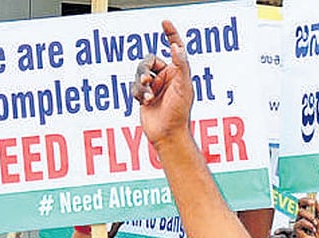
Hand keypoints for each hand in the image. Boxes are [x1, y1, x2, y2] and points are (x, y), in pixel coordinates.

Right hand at [131, 21, 193, 147]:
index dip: (170, 35)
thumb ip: (181, 65)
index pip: (175, 49)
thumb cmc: (179, 113)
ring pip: (139, 72)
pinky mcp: (144, 96)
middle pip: (149, 60)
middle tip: (148, 80)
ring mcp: (155, 87)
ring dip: (141, 82)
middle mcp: (167, 78)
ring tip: (147, 94)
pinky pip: (134, 86)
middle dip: (145, 68)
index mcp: (178, 73)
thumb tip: (177, 47)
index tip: (165, 22)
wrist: (167, 135)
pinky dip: (137, 92)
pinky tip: (144, 102)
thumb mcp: (184, 87)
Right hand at [294, 197, 318, 237]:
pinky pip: (301, 222)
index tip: (313, 200)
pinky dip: (308, 225)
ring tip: (315, 224)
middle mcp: (303, 216)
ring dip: (310, 218)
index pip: (305, 202)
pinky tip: (312, 230)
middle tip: (312, 203)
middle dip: (306, 201)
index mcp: (310, 213)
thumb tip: (316, 201)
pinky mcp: (296, 228)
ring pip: (301, 212)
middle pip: (299, 203)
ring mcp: (299, 221)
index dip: (308, 199)